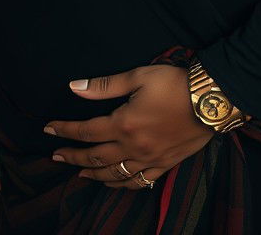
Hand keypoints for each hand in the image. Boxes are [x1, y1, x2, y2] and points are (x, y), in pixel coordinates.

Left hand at [46, 64, 212, 189]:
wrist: (212, 101)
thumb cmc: (174, 83)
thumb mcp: (137, 77)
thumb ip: (104, 86)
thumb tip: (74, 87)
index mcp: (124, 124)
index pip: (86, 131)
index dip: (65, 130)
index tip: (49, 129)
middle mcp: (134, 147)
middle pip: (96, 157)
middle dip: (72, 156)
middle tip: (56, 156)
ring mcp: (150, 159)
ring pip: (115, 174)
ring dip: (94, 174)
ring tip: (79, 173)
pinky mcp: (165, 165)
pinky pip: (139, 182)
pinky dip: (123, 184)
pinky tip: (114, 182)